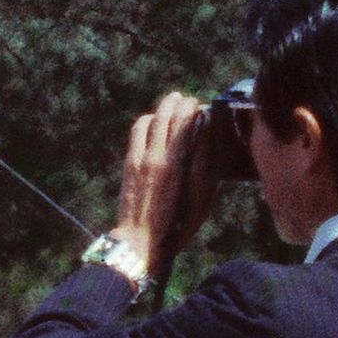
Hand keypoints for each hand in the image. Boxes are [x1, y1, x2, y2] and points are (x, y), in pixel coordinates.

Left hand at [106, 93, 211, 284]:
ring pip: (153, 121)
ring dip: (163, 108)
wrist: (140, 238)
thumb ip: (204, 169)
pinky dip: (147, 120)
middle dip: (181, 104)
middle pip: (171, 118)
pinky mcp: (130, 162)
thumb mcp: (200, 200)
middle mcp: (159, 157)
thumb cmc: (176, 224)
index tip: (204, 107)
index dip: (196, 112)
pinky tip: (153, 118)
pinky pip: (138, 131)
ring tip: (173, 100)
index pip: (188, 126)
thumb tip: (207, 143)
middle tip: (190, 99)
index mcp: (179, 166)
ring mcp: (141, 158)